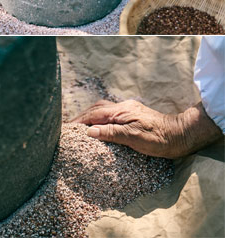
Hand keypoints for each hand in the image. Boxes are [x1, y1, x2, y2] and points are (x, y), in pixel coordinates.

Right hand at [72, 100, 221, 158]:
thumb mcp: (134, 138)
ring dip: (88, 117)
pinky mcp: (133, 114)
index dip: (77, 122)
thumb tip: (90, 131)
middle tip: (68, 128)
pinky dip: (98, 118)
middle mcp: (122, 107)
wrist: (181, 135)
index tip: (65, 129)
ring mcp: (128, 109)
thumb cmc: (159, 139)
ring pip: (102, 109)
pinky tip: (97, 125)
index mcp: (120, 111)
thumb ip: (111, 132)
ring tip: (79, 127)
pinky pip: (109, 113)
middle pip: (94, 109)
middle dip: (80, 117)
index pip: (92, 115)